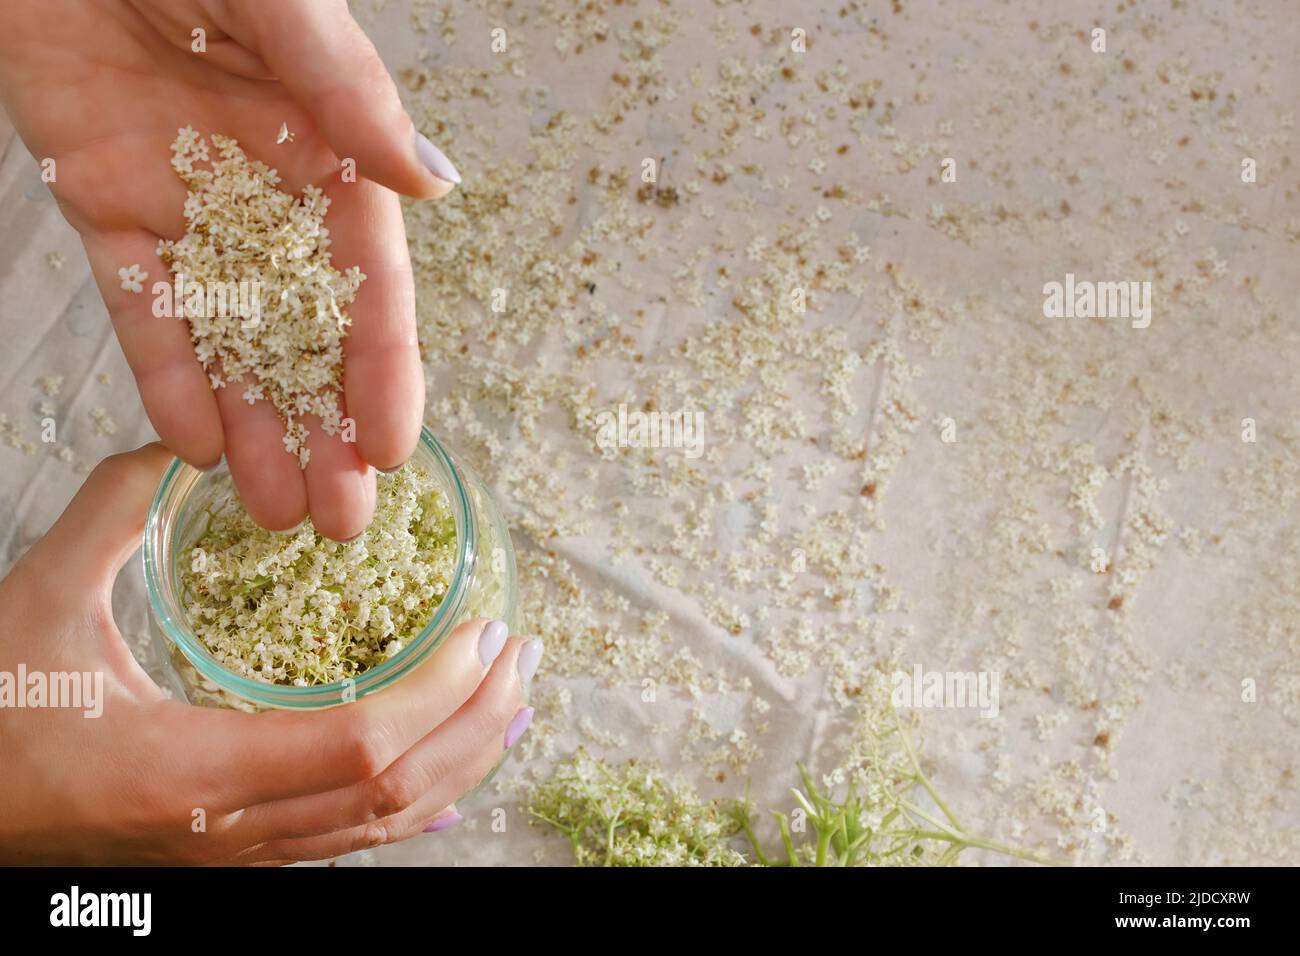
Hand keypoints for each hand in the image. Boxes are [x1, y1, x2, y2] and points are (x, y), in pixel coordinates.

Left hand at [0, 0, 457, 539]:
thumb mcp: (274, 0)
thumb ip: (345, 88)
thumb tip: (430, 181)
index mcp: (326, 145)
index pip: (368, 280)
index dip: (385, 369)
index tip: (394, 448)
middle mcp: (266, 191)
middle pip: (306, 332)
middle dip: (325, 428)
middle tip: (340, 522)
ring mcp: (186, 203)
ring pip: (227, 337)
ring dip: (253, 425)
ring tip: (274, 513)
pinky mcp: (105, 202)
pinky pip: (141, 305)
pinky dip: (164, 372)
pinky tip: (190, 443)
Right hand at [0, 445, 538, 864]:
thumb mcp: (35, 603)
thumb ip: (108, 516)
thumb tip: (179, 449)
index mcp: (186, 771)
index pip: (357, 748)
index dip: (437, 695)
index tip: (484, 635)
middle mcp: (226, 832)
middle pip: (392, 794)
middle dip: (474, 723)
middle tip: (525, 657)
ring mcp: (234, 855)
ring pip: (378, 828)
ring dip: (461, 762)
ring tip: (513, 705)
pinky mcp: (231, 855)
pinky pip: (342, 845)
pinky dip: (411, 812)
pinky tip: (454, 789)